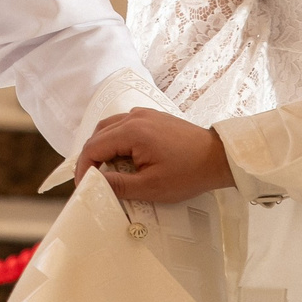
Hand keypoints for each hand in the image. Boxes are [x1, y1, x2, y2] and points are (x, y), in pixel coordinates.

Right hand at [78, 108, 234, 204]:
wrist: (218, 157)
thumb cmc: (188, 173)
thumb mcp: (151, 187)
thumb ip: (119, 185)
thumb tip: (94, 184)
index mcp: (132, 132)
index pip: (93, 147)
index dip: (83, 167)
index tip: (83, 185)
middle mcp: (135, 117)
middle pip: (98, 134)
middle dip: (90, 157)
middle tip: (91, 180)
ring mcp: (144, 114)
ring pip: (109, 127)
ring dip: (102, 147)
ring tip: (105, 170)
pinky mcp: (153, 117)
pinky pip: (124, 124)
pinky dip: (116, 140)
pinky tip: (123, 157)